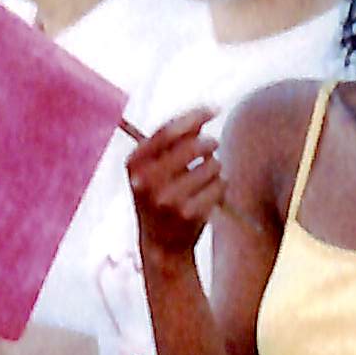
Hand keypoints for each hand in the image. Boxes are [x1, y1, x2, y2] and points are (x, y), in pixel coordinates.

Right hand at [123, 110, 221, 261]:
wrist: (161, 246)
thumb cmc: (160, 199)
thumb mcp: (154, 170)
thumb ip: (172, 143)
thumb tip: (202, 117)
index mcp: (135, 164)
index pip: (168, 131)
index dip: (194, 116)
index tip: (214, 108)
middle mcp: (147, 181)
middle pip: (193, 146)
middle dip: (209, 143)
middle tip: (213, 145)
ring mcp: (168, 199)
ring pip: (211, 165)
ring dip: (215, 168)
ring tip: (205, 178)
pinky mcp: (189, 213)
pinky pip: (219, 184)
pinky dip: (220, 186)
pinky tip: (208, 195)